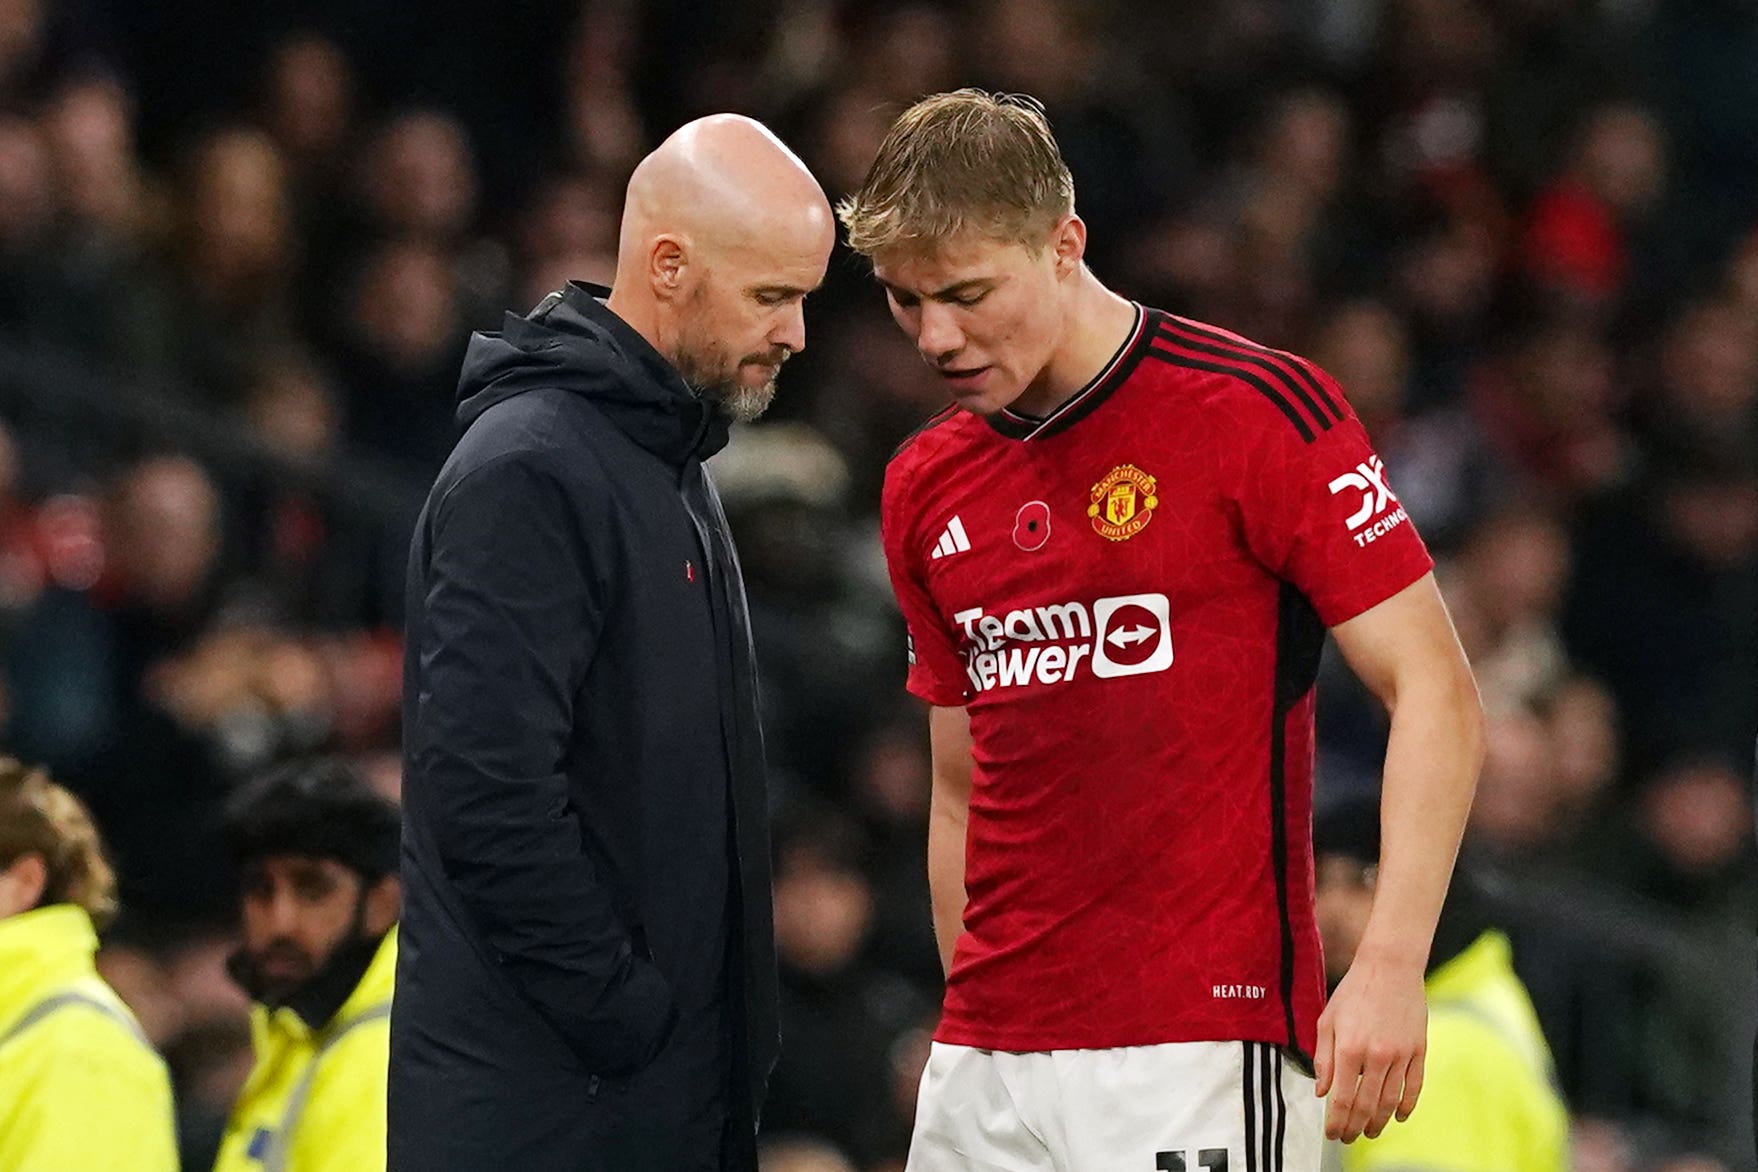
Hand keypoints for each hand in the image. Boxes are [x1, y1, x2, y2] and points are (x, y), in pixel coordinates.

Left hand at [1313, 950, 1426, 1141]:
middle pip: (1366, 1106)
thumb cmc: (1353, 992)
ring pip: (1390, 1102)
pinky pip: (1414, 1087)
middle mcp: (1376, 1056)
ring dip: (1379, 1122)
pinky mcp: (1419, 1050)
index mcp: (1349, 1049)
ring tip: (1369, 1132)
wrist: (1389, 967)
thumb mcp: (1327, 1021)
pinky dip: (1406, 1107)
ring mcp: (1401, 1055)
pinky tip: (1398, 1117)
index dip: (1336, 1122)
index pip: (1342, 1099)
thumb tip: (1322, 1092)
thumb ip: (1323, 1058)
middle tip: (1348, 1138)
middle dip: (1355, 1128)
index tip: (1331, 1134)